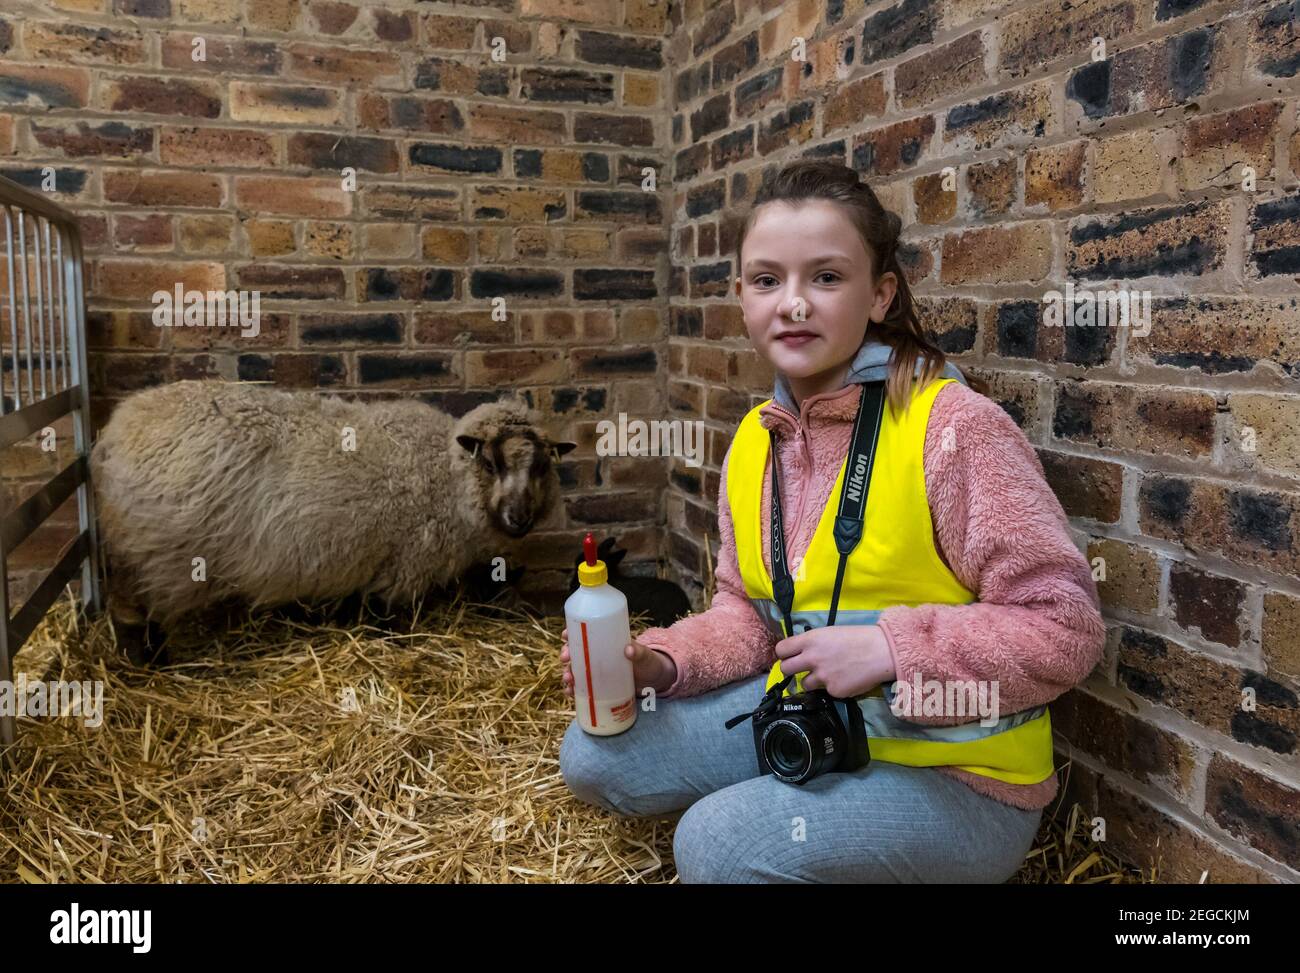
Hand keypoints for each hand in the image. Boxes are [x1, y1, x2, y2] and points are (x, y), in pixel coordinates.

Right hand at [560, 627, 676, 697]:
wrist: (655, 682)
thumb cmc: (649, 662)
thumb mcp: (645, 655)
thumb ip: (639, 652)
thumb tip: (629, 650)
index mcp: (606, 643)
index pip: (586, 634)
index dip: (572, 633)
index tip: (565, 635)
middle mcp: (598, 656)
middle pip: (576, 653)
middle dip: (566, 655)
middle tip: (565, 659)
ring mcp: (598, 671)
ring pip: (576, 670)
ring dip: (568, 673)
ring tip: (568, 680)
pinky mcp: (599, 687)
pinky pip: (582, 687)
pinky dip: (573, 690)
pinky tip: (569, 693)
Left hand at [774, 624, 894, 698]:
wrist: (881, 652)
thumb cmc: (858, 638)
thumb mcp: (829, 633)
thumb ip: (812, 643)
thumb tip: (801, 652)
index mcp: (810, 640)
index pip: (781, 649)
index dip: (784, 654)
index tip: (789, 656)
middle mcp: (812, 658)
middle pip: (785, 669)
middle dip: (790, 670)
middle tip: (800, 669)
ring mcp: (822, 676)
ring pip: (804, 684)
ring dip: (811, 681)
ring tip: (828, 674)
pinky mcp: (833, 690)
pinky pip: (825, 691)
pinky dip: (832, 687)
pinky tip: (844, 678)